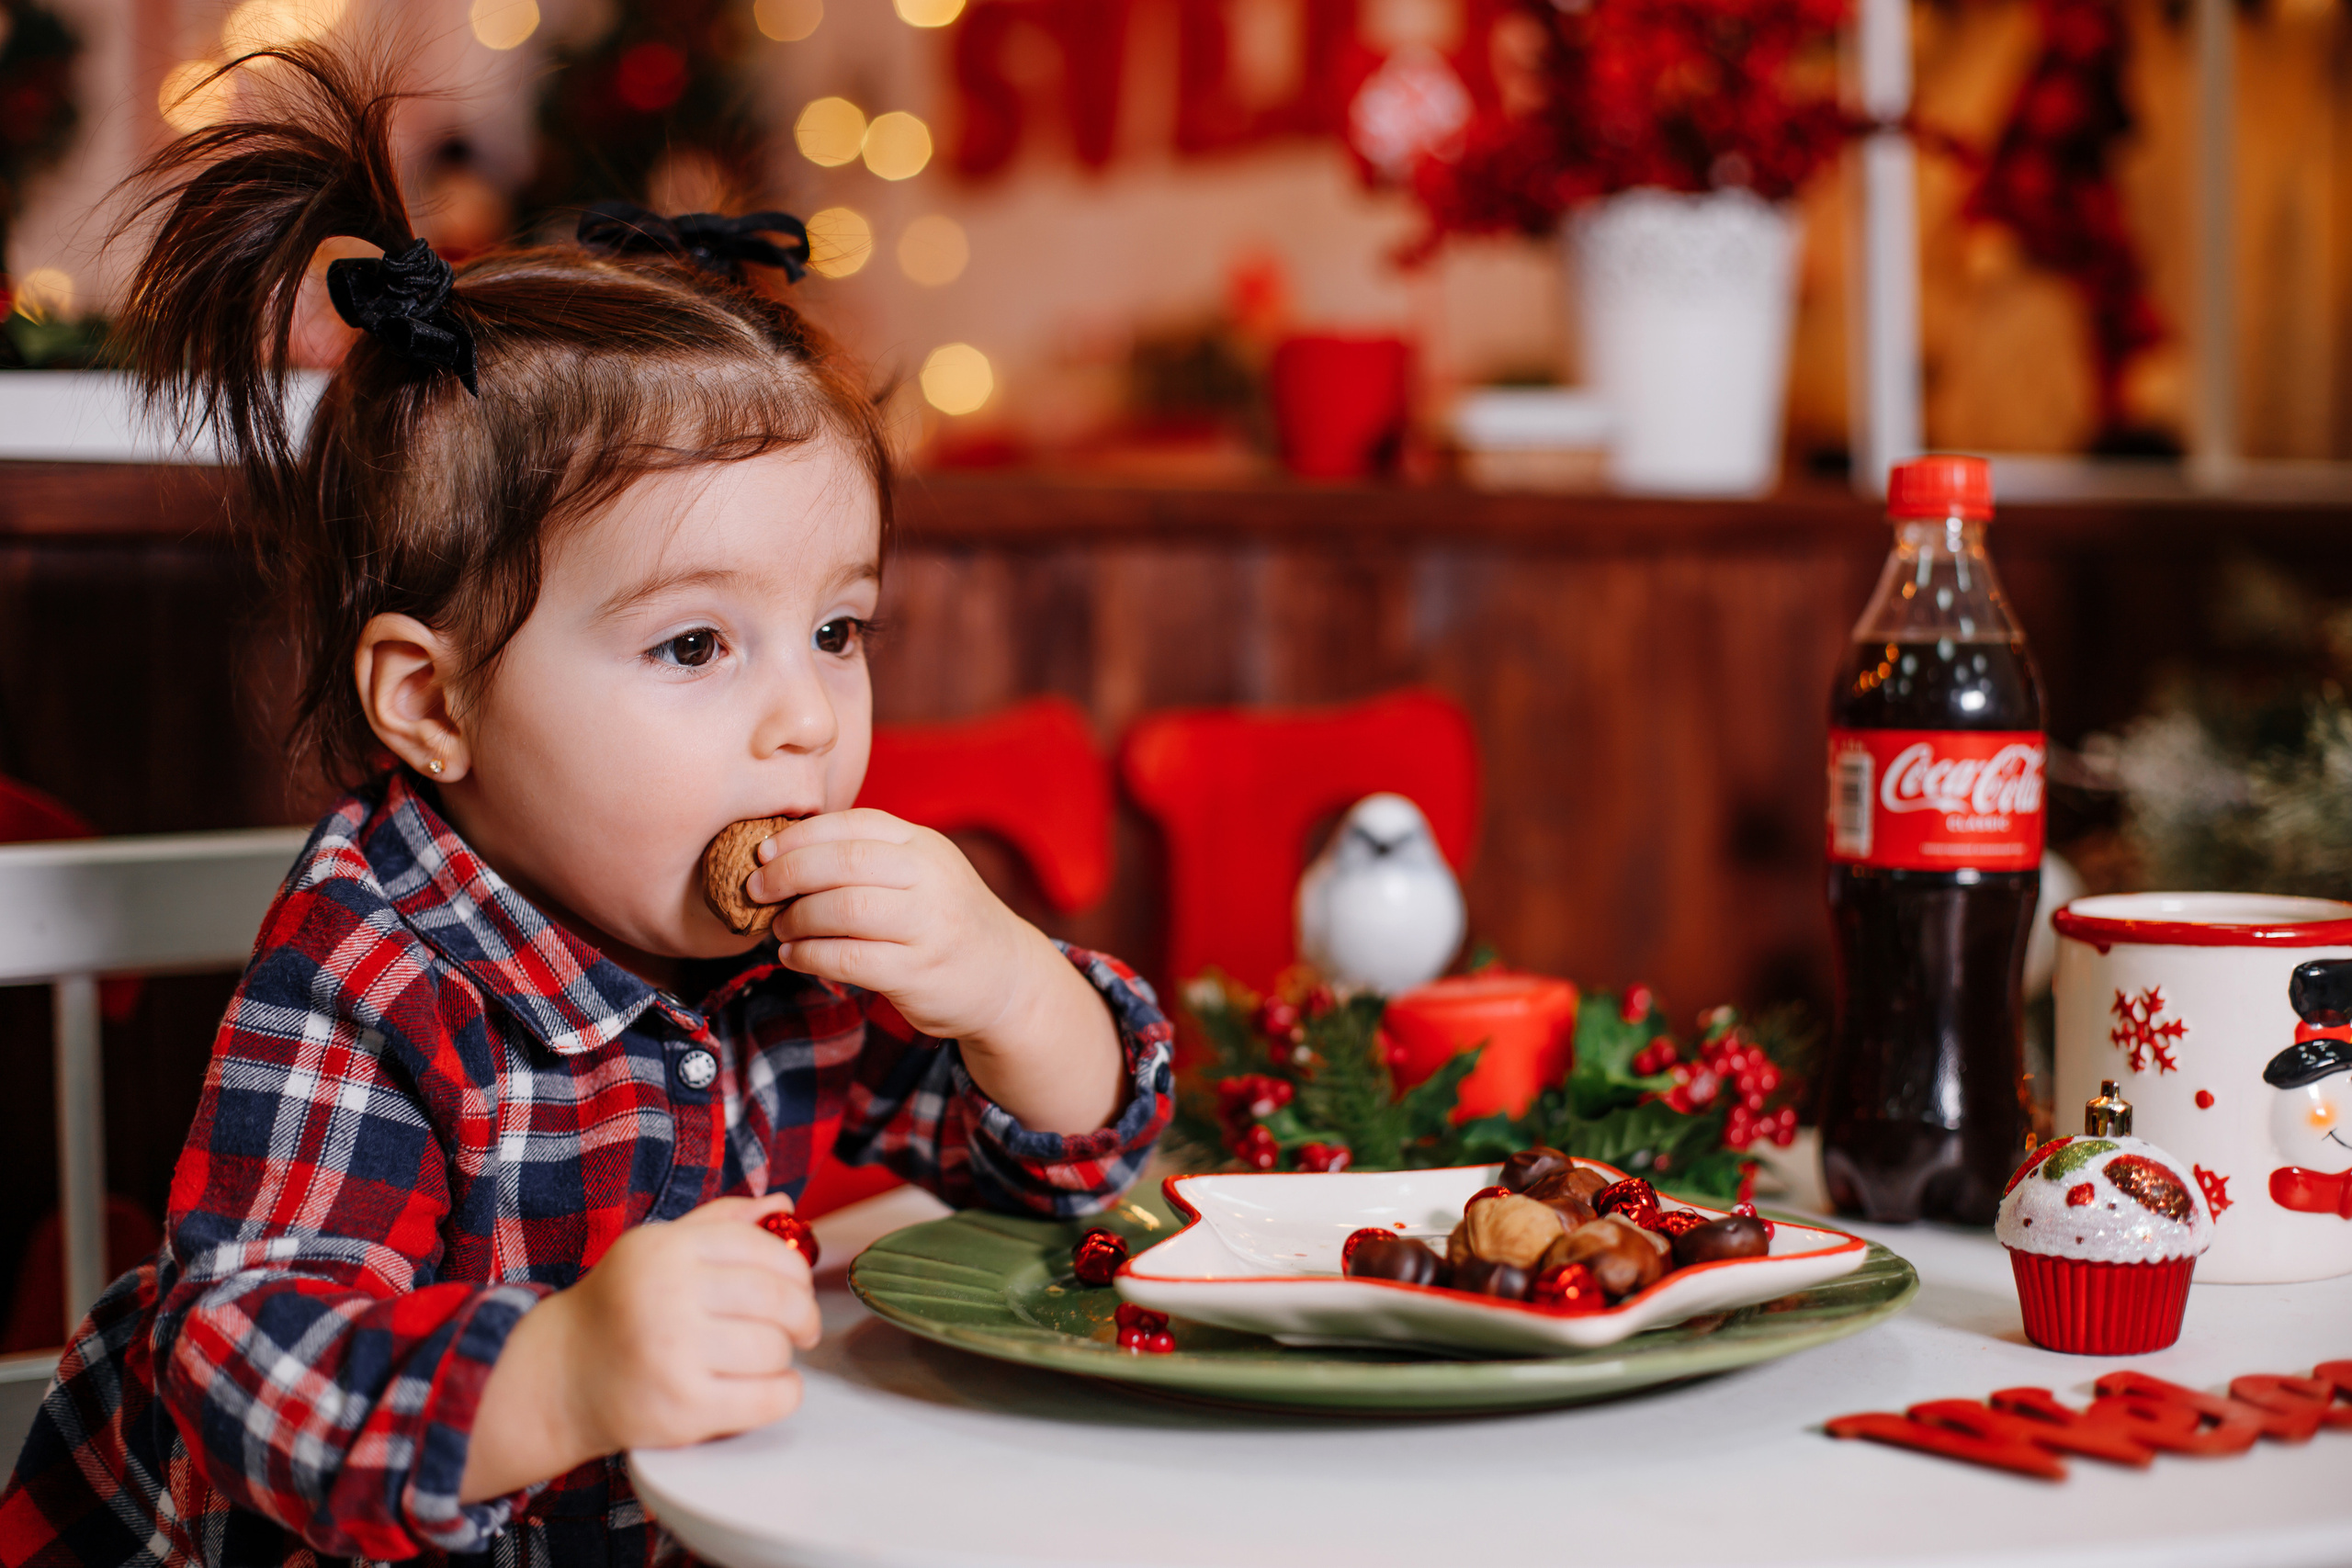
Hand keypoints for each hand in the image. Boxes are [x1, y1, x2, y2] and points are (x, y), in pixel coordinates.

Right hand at [460, 1192, 816, 1499]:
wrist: (560, 1376)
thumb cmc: (621, 1307)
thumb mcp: (660, 1247)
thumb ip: (722, 1222)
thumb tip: (782, 1207)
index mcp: (667, 1250)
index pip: (765, 1249)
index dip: (797, 1270)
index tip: (800, 1288)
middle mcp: (668, 1297)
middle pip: (778, 1299)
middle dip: (802, 1315)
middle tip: (801, 1327)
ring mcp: (674, 1356)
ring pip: (774, 1350)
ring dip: (783, 1356)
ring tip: (765, 1357)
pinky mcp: (682, 1410)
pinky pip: (768, 1400)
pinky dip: (783, 1393)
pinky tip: (767, 1387)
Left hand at [745, 810, 1124, 1132]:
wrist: (1005, 977)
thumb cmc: (945, 920)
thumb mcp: (923, 872)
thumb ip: (870, 857)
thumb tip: (784, 852)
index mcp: (924, 846)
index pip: (854, 824)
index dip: (800, 835)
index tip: (763, 850)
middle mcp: (930, 879)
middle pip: (842, 863)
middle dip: (786, 873)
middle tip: (756, 888)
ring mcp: (927, 926)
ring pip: (842, 910)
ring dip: (796, 918)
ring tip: (778, 927)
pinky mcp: (916, 971)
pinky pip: (847, 958)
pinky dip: (808, 955)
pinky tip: (794, 955)